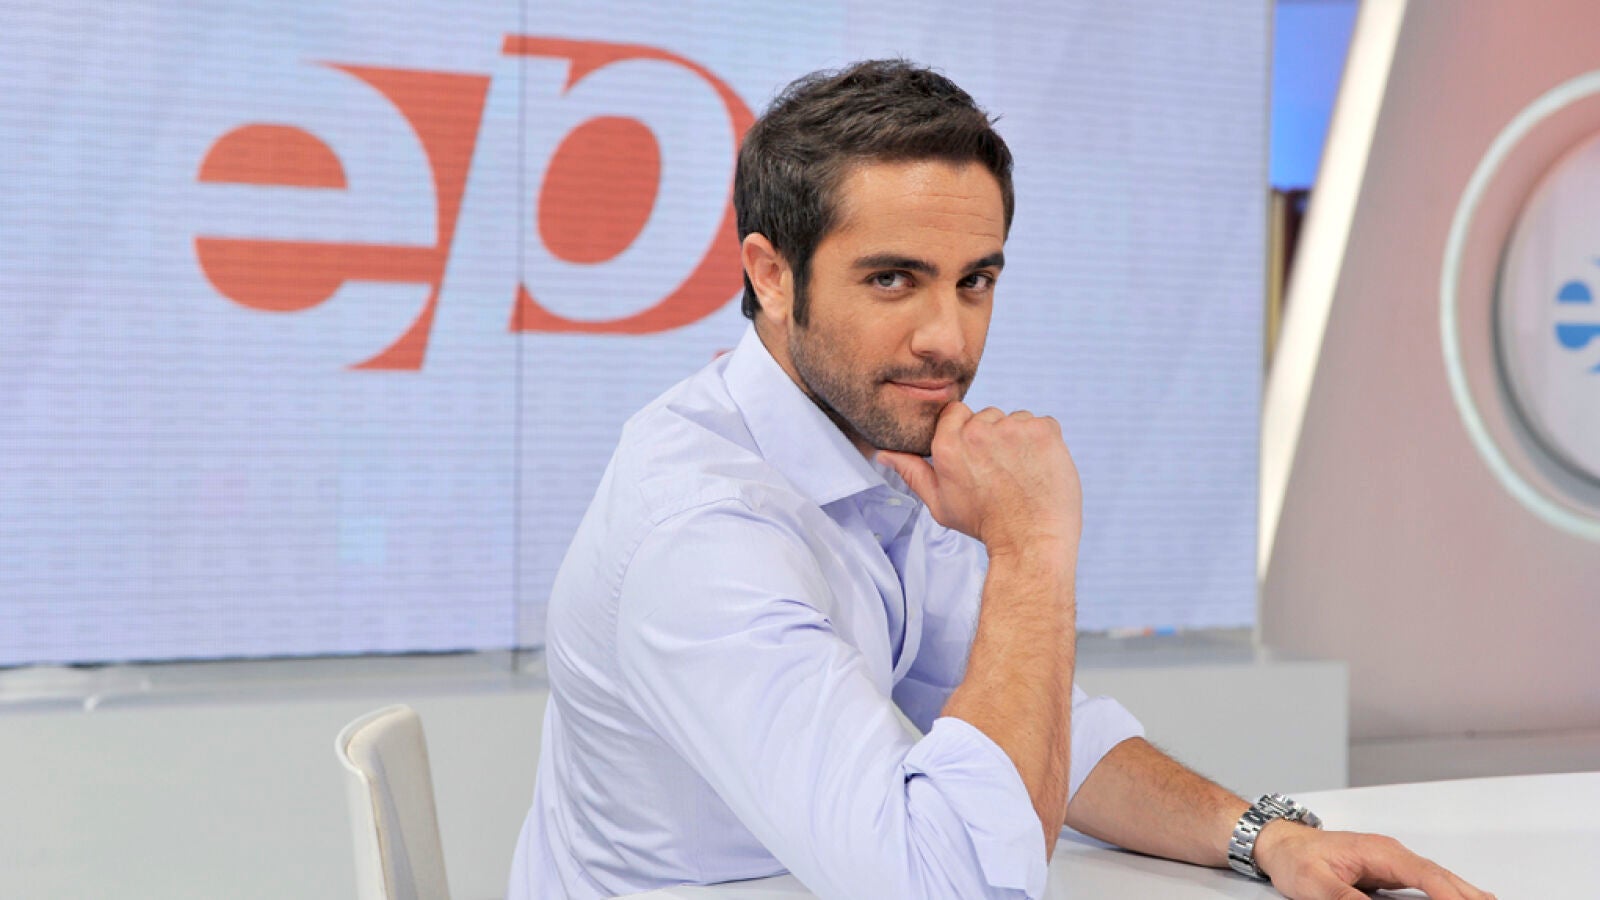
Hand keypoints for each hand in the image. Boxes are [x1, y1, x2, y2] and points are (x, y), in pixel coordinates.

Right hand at [876, 402, 1080, 558]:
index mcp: (949, 445)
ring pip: (1015, 420)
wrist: (1031, 540)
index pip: (955, 412)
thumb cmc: (985, 524)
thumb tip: (883, 454)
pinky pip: (1042, 423)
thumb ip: (912, 472)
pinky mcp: (1044, 430)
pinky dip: (1042, 442)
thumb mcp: (940, 503)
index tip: (976, 454)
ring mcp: (1014, 428)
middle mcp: (979, 431)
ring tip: (1020, 472)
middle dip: (992, 437)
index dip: (966, 432)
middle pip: (986, 416)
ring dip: (1018, 439)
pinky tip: (1037, 468)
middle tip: (999, 471)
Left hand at [1254, 821, 1495, 899]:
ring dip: (1463, 893)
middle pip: (1440, 875)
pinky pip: (1425, 883)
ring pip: (1437, 878)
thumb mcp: (1317, 886)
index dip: (1451, 894)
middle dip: (1469, 894)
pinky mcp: (1386, 871)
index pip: (1426, 874)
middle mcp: (1391, 854)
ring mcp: (1391, 861)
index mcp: (1379, 852)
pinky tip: (1462, 898)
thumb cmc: (1295, 859)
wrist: (1279, 843)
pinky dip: (1446, 892)